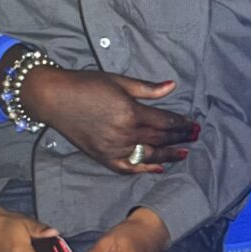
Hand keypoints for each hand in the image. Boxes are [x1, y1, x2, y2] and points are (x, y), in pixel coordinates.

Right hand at [21, 66, 197, 173]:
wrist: (55, 98)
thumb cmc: (88, 84)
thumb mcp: (121, 82)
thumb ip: (149, 89)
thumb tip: (172, 86)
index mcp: (132, 113)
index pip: (165, 122)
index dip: (181, 124)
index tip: (193, 125)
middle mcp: (125, 133)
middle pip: (160, 138)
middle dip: (179, 138)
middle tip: (195, 137)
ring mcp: (113, 148)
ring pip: (147, 155)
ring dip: (168, 155)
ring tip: (184, 154)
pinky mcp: (101, 157)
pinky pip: (127, 168)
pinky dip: (144, 169)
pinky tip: (158, 168)